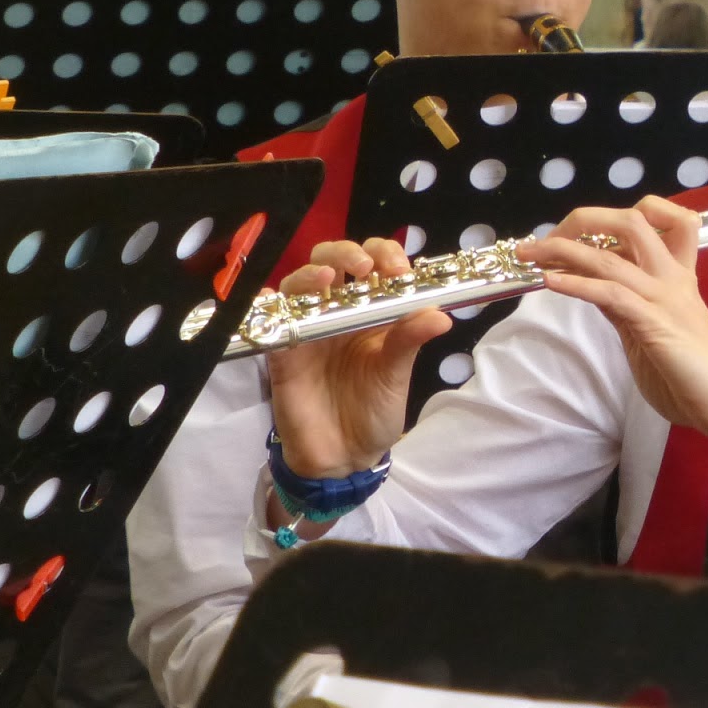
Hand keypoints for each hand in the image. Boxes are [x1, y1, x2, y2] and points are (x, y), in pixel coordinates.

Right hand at [264, 237, 451, 479]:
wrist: (344, 456)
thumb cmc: (375, 409)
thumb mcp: (396, 374)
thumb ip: (410, 341)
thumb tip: (441, 315)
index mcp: (372, 310)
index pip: (375, 264)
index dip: (385, 255)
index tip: (398, 269)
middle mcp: (338, 311)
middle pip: (332, 260)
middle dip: (345, 252)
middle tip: (362, 266)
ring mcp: (308, 328)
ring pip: (299, 285)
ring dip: (309, 274)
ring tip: (326, 278)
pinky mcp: (282, 352)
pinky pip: (267, 321)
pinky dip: (266, 305)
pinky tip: (273, 300)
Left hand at [517, 201, 707, 437]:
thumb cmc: (693, 373)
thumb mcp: (652, 331)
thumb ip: (627, 305)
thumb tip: (593, 286)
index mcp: (678, 275)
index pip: (657, 221)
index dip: (616, 217)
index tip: (579, 232)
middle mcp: (672, 277)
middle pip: (632, 221)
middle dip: (584, 220)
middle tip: (547, 238)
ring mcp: (664, 297)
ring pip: (612, 256)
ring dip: (563, 250)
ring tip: (530, 254)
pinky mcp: (654, 323)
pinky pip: (611, 294)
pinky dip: (577, 284)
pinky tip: (551, 282)